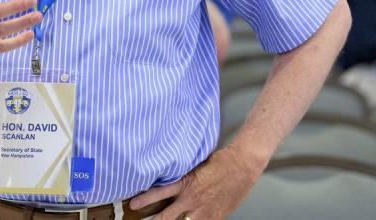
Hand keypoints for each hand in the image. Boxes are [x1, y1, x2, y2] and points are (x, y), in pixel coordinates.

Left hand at [129, 146, 263, 219]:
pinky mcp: (214, 217)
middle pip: (166, 217)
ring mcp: (202, 211)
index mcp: (185, 184)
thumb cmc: (221, 162)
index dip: (145, 200)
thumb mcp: (196, 167)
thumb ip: (184, 177)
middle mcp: (191, 199)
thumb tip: (173, 182)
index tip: (133, 205)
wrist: (242, 165)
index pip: (159, 193)